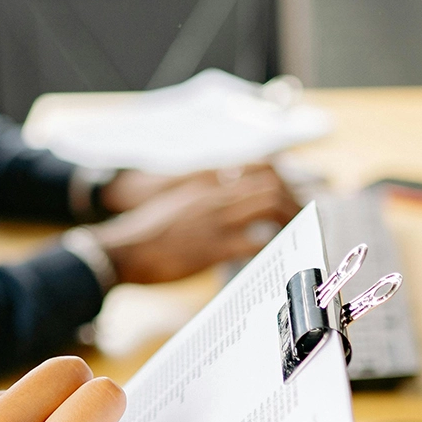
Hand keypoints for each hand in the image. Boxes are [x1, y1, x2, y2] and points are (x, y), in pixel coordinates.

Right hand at [88, 167, 300, 283]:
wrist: (120, 250)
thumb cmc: (146, 232)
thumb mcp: (176, 203)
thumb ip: (202, 198)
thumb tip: (227, 204)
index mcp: (205, 182)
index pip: (256, 166)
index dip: (282, 178)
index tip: (291, 194)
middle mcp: (213, 195)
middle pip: (271, 184)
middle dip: (293, 200)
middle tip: (301, 217)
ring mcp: (214, 220)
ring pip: (269, 205)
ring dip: (289, 218)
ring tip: (296, 234)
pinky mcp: (211, 247)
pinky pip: (254, 240)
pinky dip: (271, 245)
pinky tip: (276, 255)